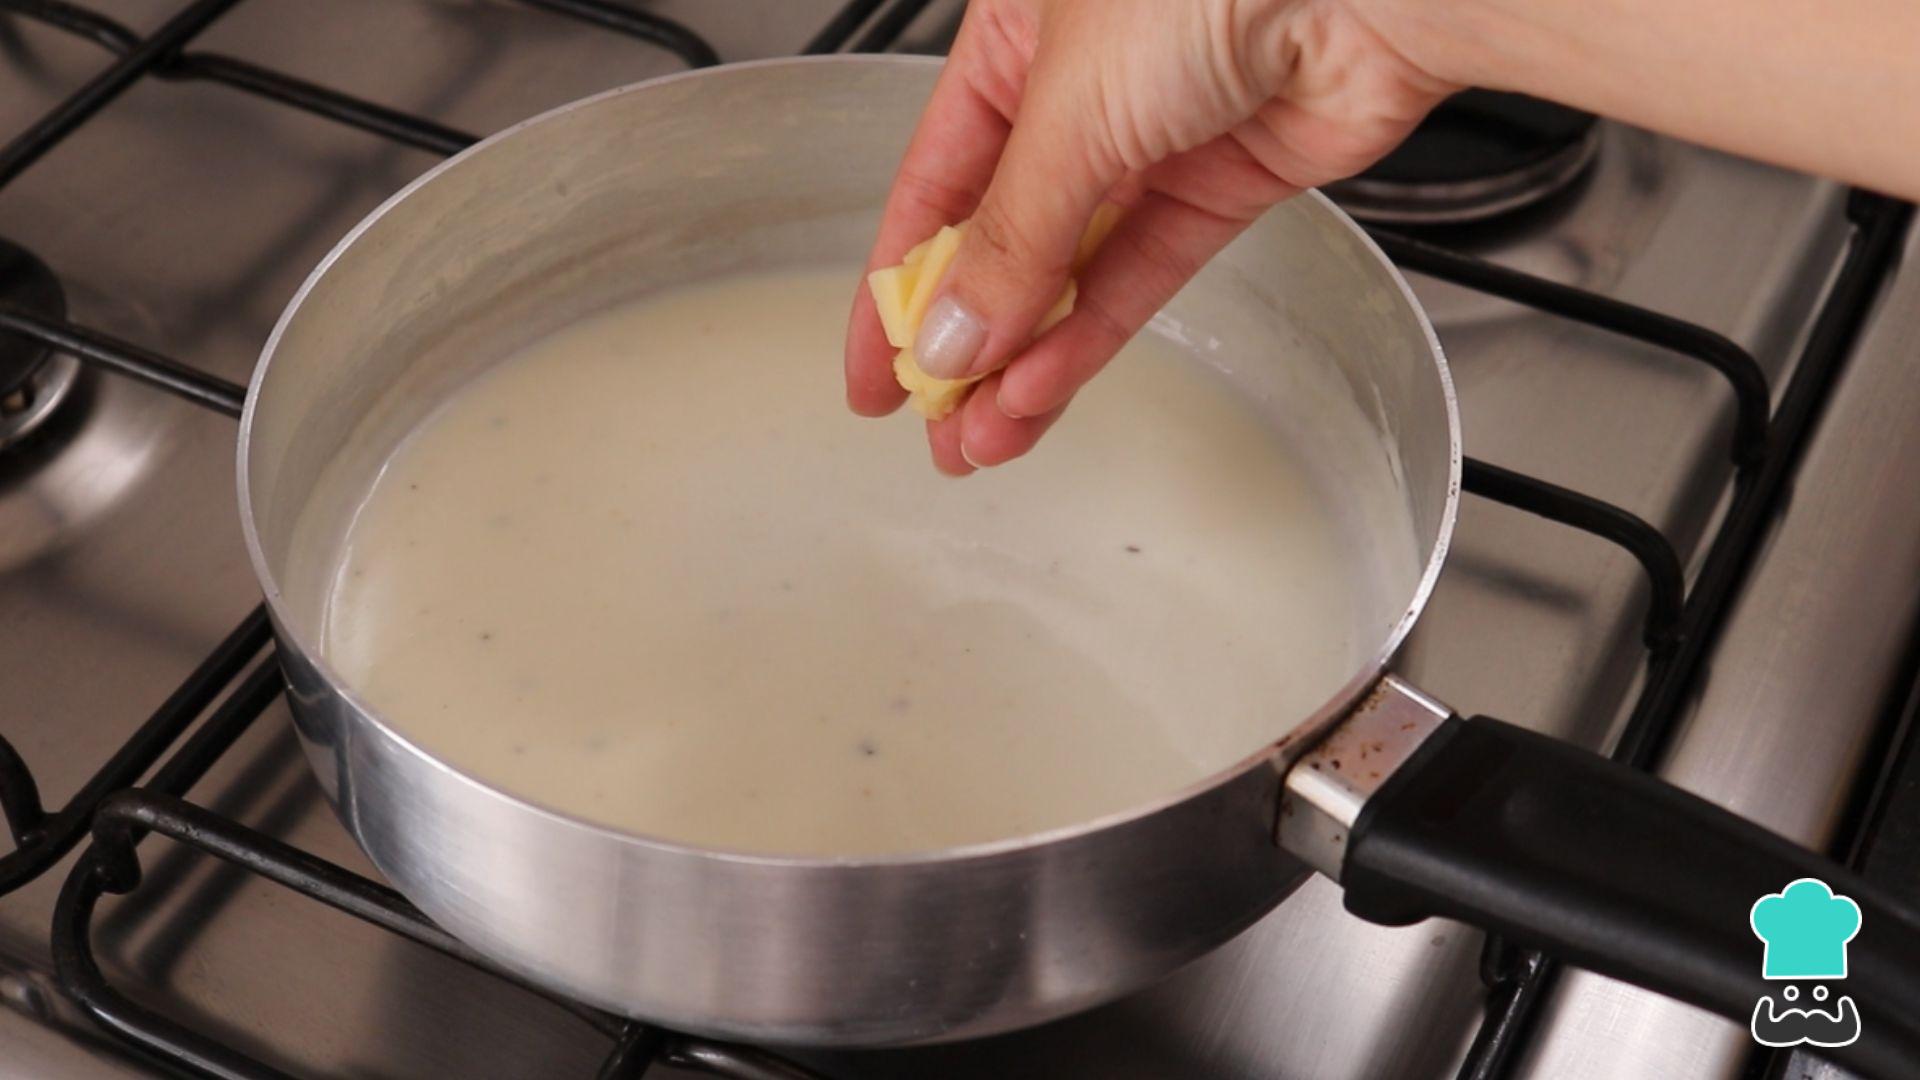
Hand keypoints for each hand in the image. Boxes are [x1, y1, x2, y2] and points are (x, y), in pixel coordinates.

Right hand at [845, 0, 1455, 473]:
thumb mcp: (1067, 109)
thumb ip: (1008, 238)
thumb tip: (950, 336)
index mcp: (1013, 33)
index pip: (934, 180)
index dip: (897, 282)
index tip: (876, 369)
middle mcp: (1083, 85)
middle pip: (1004, 237)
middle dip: (968, 341)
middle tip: (937, 425)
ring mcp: (1160, 136)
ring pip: (1073, 271)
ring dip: (1027, 360)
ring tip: (986, 440)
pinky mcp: (1230, 182)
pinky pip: (1142, 275)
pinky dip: (1092, 337)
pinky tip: (1045, 390)